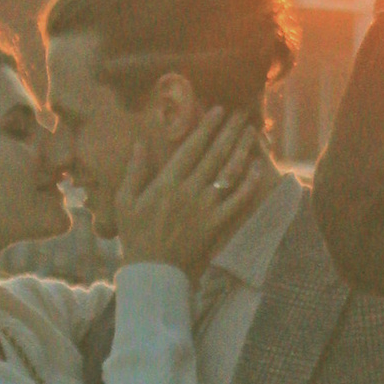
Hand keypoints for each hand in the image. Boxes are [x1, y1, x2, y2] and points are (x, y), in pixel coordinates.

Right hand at [114, 109, 272, 276]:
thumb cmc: (135, 238)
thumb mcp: (125, 202)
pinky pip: (238, 200)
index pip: (191, 147)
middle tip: (241, 111)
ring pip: (229, 172)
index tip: (218, 109)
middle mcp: (189, 191)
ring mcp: (206, 208)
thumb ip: (134, 171)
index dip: (207, 126)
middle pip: (215, 154)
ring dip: (242, 149)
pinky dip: (250, 182)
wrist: (154, 274)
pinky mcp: (217, 224)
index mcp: (166, 183)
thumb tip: (139, 142)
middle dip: (230, 130)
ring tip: (251, 131)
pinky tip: (258, 166)